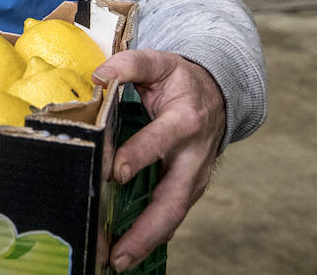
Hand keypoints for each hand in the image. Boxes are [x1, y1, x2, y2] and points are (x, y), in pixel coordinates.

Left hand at [93, 49, 226, 270]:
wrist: (216, 94)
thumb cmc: (179, 80)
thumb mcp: (159, 62)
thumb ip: (129, 65)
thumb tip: (99, 76)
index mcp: (185, 120)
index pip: (161, 139)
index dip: (140, 154)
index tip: (116, 172)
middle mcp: (193, 155)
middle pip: (174, 197)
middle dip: (147, 226)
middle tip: (119, 250)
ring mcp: (194, 177)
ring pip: (174, 214)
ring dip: (147, 240)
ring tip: (118, 262)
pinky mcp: (188, 188)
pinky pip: (170, 215)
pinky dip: (151, 236)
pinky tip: (127, 252)